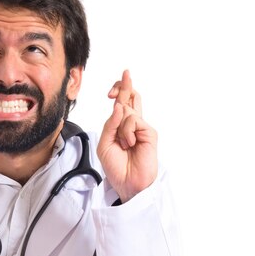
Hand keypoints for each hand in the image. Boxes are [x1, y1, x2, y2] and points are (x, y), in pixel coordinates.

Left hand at [97, 70, 157, 202]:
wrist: (127, 182)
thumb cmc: (116, 166)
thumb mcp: (105, 143)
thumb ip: (110, 124)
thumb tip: (119, 106)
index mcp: (121, 127)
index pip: (122, 104)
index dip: (119, 91)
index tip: (112, 89)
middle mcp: (133, 124)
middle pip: (131, 98)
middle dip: (125, 85)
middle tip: (126, 73)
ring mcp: (142, 127)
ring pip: (127, 111)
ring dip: (120, 128)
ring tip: (124, 144)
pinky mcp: (149, 132)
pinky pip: (133, 120)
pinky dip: (127, 132)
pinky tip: (130, 144)